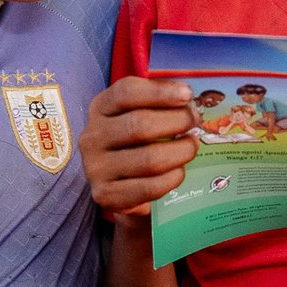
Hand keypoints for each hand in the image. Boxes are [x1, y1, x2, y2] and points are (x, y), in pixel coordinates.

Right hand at [79, 77, 197, 215]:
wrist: (115, 183)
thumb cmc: (133, 141)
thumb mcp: (137, 113)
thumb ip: (158, 103)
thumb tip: (187, 98)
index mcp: (100, 109)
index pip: (126, 93)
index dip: (159, 92)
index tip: (187, 94)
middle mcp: (92, 137)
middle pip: (140, 125)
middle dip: (177, 121)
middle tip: (195, 122)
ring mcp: (96, 168)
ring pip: (149, 159)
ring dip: (181, 151)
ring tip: (192, 146)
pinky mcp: (105, 195)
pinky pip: (150, 187)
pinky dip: (173, 178)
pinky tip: (179, 171)